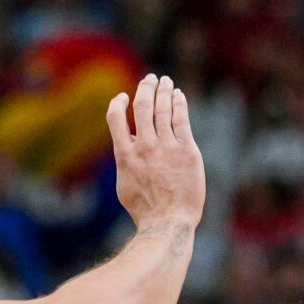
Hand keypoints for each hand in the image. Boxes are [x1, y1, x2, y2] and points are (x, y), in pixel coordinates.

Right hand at [108, 74, 203, 232]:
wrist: (169, 223)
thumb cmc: (146, 210)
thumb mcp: (124, 185)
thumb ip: (125, 161)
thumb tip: (126, 143)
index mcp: (125, 154)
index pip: (116, 116)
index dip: (118, 102)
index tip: (123, 97)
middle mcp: (144, 146)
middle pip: (143, 106)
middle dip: (146, 88)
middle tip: (150, 80)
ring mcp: (167, 147)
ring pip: (163, 108)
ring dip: (164, 91)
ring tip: (165, 82)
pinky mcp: (187, 151)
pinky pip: (181, 119)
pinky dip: (179, 103)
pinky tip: (178, 96)